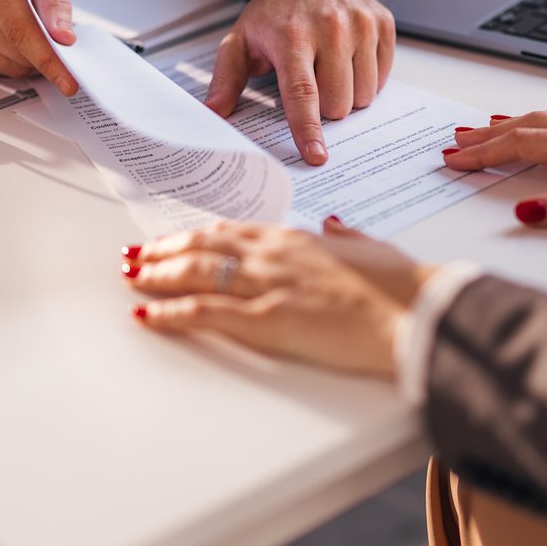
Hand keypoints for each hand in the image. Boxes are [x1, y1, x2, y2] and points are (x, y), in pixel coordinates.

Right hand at [0, 0, 77, 93]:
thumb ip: (56, 1)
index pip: (22, 32)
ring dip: (31, 61)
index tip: (68, 80)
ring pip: (11, 68)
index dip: (48, 60)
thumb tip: (65, 37)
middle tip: (59, 45)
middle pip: (19, 54)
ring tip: (31, 35)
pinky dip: (14, 62)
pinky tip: (11, 40)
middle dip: (46, 57)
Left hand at [121, 218, 434, 376]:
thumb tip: (334, 226)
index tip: (174, 239)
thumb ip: (346, 236)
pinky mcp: (268, 319)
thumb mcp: (371, 248)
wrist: (414, 312)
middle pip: (204, 247)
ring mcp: (268, 284)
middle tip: (136, 255)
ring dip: (158, 274)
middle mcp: (273, 255)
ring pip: (196, 273)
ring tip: (132, 276)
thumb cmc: (399, 285)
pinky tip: (148, 313)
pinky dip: (172, 312)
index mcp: (296, 239)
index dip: (196, 236)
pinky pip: (207, 313)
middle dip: (164, 251)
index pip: (230, 232)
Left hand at [204, 0, 394, 166]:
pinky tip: (349, 58)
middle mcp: (330, 28)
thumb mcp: (241, 39)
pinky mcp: (382, 23)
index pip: (302, 93)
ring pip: (364, 95)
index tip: (316, 155)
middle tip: (312, 83)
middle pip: (338, 103)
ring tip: (329, 69)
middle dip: (325, 107)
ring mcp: (360, 25)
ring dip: (347, 94)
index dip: (308, 129)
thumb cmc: (275, 10)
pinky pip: (382, 76)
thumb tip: (214, 112)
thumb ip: (226, 78)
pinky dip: (366, 77)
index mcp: (292, 36)